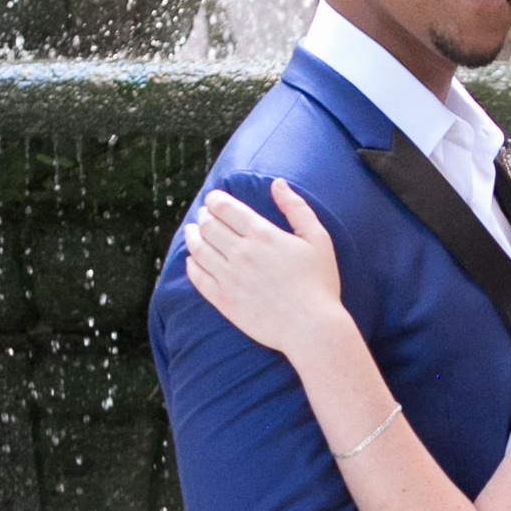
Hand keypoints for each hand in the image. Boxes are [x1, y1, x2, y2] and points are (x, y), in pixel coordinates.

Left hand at [183, 179, 343, 357]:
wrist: (312, 328)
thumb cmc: (319, 283)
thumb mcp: (318, 239)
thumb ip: (296, 208)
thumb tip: (277, 183)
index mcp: (262, 234)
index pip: (225, 208)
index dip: (214, 199)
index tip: (213, 199)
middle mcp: (241, 253)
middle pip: (208, 226)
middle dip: (203, 216)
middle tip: (203, 215)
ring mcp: (229, 278)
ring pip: (198, 249)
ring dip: (192, 236)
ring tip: (192, 231)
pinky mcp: (224, 301)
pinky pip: (198, 278)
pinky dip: (191, 264)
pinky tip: (193, 260)